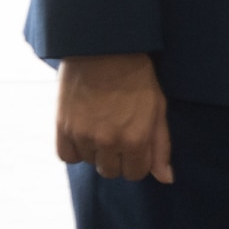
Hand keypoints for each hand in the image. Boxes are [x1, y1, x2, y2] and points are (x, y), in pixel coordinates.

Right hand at [55, 53, 172, 182]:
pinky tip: (84, 131)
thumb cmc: (137, 76)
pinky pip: (67, 156)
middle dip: (118, 158)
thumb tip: (166, 178)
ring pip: (90, 163)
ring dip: (97, 150)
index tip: (136, 145)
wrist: (104, 49)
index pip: (136, 173)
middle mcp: (109, 142)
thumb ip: (161, 145)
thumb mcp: (158, 107)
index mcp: (136, 138)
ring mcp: (84, 136)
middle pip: (111, 172)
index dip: (138, 160)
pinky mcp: (62, 128)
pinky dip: (75, 148)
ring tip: (102, 123)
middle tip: (119, 132)